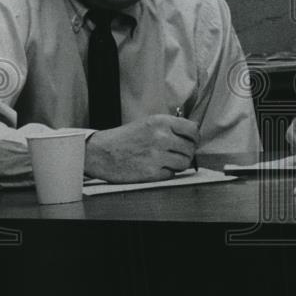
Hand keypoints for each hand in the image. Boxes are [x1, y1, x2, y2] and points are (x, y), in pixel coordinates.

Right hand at [84, 115, 199, 182]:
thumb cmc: (125, 138)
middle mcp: (161, 137)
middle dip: (186, 152)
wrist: (102, 153)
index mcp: (161, 122)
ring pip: (184, 163)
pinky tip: (155, 167)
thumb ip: (170, 126)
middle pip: (190, 148)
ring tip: (166, 160)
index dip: (194, 137)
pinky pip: (172, 174)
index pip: (193, 129)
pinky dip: (167, 173)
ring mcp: (157, 156)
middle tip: (177, 153)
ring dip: (178, 163)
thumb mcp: (148, 122)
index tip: (191, 140)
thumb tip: (193, 134)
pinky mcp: (151, 173)